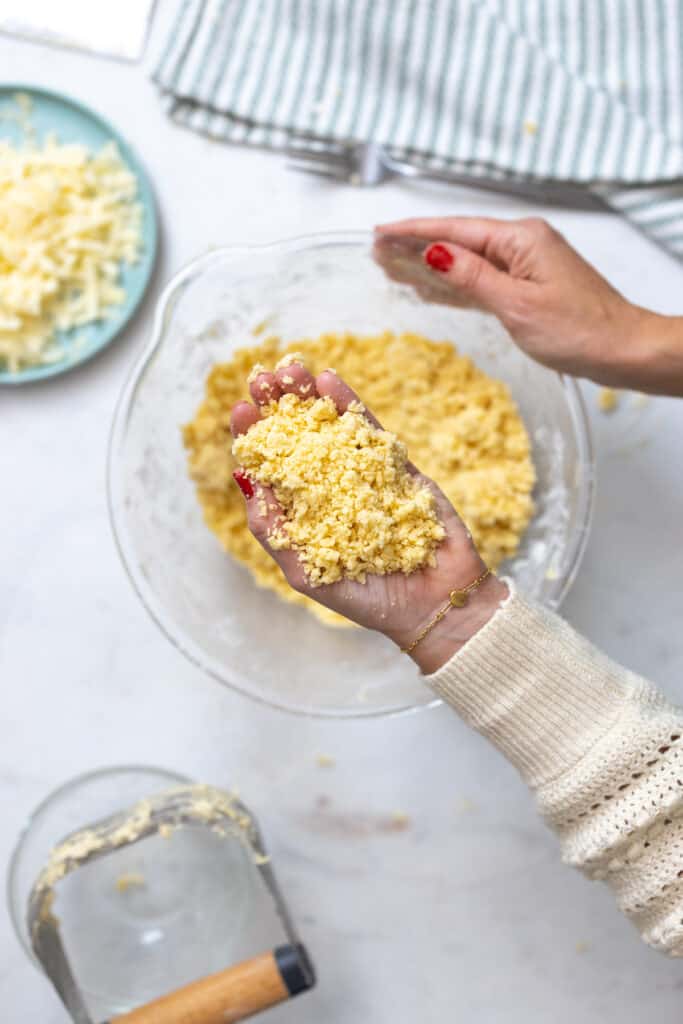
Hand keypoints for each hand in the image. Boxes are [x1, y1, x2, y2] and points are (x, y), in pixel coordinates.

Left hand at [230, 361, 507, 673]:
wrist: (437, 607)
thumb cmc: (370, 601)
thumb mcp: (307, 573)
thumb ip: (275, 530)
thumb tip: (243, 480)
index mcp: (305, 516)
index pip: (273, 470)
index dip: (255, 439)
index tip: (241, 411)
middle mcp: (331, 490)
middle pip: (299, 440)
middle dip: (279, 406)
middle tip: (261, 377)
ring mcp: (364, 475)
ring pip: (332, 427)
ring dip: (309, 396)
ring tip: (291, 368)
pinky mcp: (398, 467)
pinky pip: (370, 431)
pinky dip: (350, 405)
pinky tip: (330, 381)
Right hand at [375, 216, 682, 395]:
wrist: (622, 349)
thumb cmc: (579, 330)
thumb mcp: (517, 305)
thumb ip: (472, 278)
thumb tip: (434, 253)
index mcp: (520, 239)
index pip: (455, 230)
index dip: (414, 232)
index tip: (380, 233)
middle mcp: (522, 244)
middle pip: (457, 241)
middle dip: (415, 246)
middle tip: (375, 252)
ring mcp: (525, 265)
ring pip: (466, 261)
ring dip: (429, 266)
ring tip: (390, 268)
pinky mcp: (528, 287)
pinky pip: (480, 280)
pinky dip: (453, 284)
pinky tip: (429, 289)